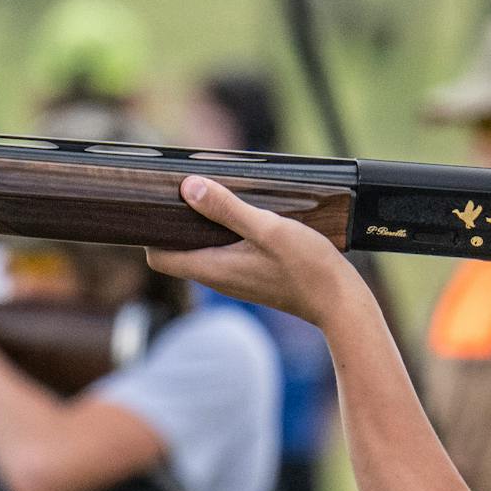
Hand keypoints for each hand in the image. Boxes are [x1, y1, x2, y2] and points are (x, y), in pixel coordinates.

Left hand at [146, 176, 366, 326]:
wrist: (340, 302)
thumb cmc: (307, 267)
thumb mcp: (267, 229)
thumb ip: (227, 209)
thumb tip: (188, 188)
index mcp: (213, 269)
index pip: (159, 258)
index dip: (150, 233)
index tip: (155, 205)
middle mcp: (218, 278)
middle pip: (178, 251)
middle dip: (174, 222)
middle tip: (182, 190)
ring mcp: (234, 279)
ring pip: (202, 250)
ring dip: (200, 226)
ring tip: (210, 195)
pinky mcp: (251, 276)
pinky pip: (224, 252)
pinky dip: (222, 233)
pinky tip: (240, 213)